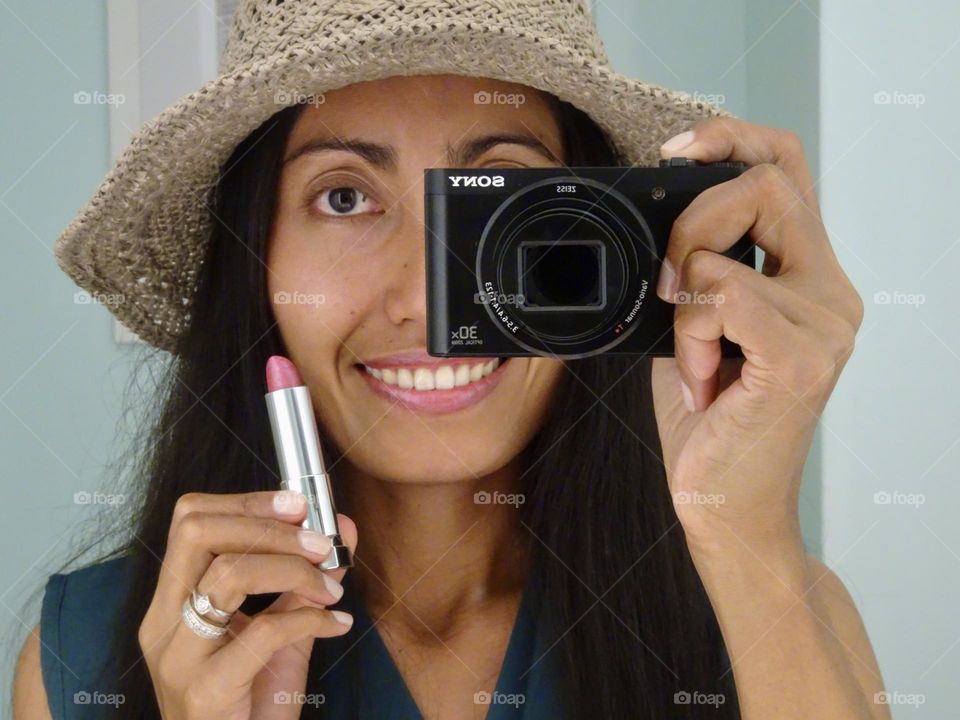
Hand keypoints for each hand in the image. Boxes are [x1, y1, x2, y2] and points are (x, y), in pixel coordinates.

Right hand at [137, 490, 357, 718]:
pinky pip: (262, 632)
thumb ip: (305, 581)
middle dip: (268, 524)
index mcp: (171, 602)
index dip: (247, 501)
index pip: (191, 521)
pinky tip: (336, 626)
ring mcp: (178, 658)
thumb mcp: (281, 634)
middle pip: (198, 531)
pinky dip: (310, 620)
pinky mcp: (205, 692)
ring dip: (294, 570)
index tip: (299, 506)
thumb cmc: (252, 706)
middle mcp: (163, 623)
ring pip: (229, 573)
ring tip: (331, 589)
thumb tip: (342, 529)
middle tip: (318, 543)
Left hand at [651, 118, 863, 553]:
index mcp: (807, 275)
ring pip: (726, 251)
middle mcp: (830, 290)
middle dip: (692, 218)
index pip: (787, 167)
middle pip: (767, 181)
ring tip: (692, 359)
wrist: (725, 506)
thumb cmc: (710, 420)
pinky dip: (690, 335)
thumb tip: (659, 216)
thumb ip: (697, 268)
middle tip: (669, 283)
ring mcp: (825, 322)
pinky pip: (722, 299)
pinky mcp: (802, 357)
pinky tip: (701, 382)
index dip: (732, 137)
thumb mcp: (695, 326)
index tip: (673, 152)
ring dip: (683, 303)